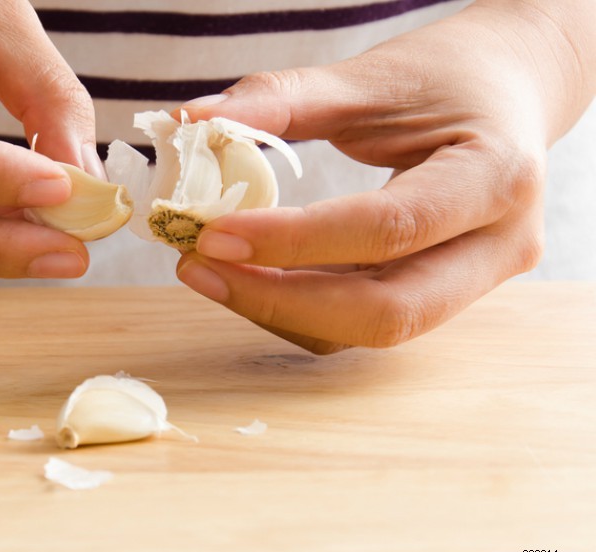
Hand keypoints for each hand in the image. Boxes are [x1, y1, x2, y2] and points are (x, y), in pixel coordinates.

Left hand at [176, 0, 594, 353]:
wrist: (510, 89)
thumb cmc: (448, 75)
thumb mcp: (370, 77)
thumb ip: (281, 100)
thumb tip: (190, 121)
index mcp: (496, 178)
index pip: (387, 228)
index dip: (294, 242)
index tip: (213, 234)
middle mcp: (499, 246)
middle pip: (387, 312)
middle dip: (280, 300)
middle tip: (198, 266)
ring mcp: (475, 281)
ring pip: (369, 329)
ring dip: (280, 309)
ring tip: (208, 268)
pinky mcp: (441, 294)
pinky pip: (362, 319)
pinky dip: (298, 305)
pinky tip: (249, 273)